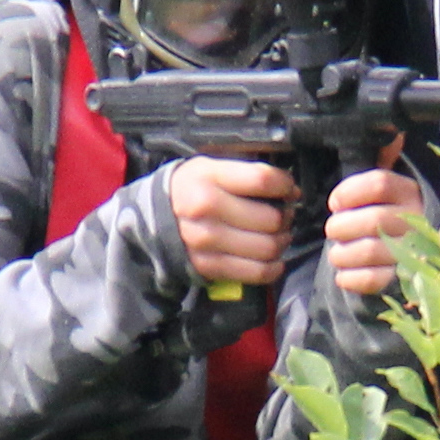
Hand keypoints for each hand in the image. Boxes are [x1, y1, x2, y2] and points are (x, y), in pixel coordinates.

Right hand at [169, 155, 295, 286]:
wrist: (150, 217)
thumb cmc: (191, 190)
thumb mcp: (210, 167)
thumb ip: (247, 172)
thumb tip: (289, 189)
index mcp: (207, 177)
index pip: (263, 180)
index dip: (285, 185)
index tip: (289, 189)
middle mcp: (204, 208)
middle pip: (270, 218)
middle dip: (285, 217)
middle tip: (283, 215)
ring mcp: (205, 240)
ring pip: (268, 247)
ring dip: (281, 242)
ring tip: (277, 235)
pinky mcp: (208, 266)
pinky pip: (257, 272)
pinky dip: (273, 267)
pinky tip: (272, 258)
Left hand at [324, 165, 426, 295]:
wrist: (417, 258)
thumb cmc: (391, 215)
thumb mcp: (390, 186)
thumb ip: (384, 159)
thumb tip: (394, 132)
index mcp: (410, 193)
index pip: (379, 184)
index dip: (349, 192)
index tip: (335, 203)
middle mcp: (416, 221)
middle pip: (372, 219)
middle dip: (341, 227)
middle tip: (334, 231)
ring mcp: (412, 253)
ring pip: (369, 250)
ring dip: (342, 253)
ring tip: (337, 253)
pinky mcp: (403, 281)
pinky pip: (372, 280)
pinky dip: (350, 278)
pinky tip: (344, 274)